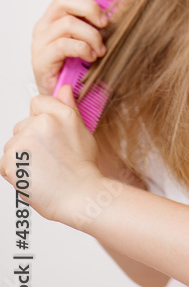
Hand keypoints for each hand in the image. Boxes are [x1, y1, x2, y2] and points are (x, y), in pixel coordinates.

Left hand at [0, 85, 103, 224]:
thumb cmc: (82, 169)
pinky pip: (5, 162)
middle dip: (31, 140)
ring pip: (13, 145)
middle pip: (22, 125)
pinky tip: (33, 176)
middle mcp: (41, 124)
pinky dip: (15, 171)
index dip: (42, 119)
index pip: (37, 102)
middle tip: (49, 157)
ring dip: (22, 156)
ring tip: (42, 169)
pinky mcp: (10, 160)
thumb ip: (68, 107)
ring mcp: (23, 141)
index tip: (49, 135)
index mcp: (60, 114)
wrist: (80, 196)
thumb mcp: (82, 132)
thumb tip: (63, 89)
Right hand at [31, 0, 108, 95]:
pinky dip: (82, 49)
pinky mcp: (40, 60)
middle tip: (105, 25)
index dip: (88, 1)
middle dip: (90, 9)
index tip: (105, 17)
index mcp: (53, 19)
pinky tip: (90, 57)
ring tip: (100, 50)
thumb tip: (119, 11)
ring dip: (91, 36)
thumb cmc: (75, 70)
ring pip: (67, 23)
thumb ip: (94, 26)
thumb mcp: (87, 42)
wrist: (60, 99)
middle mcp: (44, 27)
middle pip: (63, 0)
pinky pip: (63, 45)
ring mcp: (40, 43)